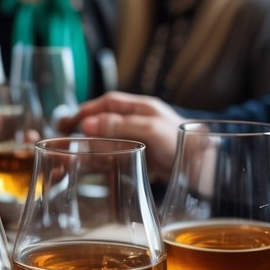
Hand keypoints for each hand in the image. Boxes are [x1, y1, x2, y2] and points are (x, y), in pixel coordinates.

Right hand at [64, 92, 183, 179]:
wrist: (203, 166)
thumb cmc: (182, 141)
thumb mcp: (150, 129)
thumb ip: (120, 125)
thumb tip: (88, 124)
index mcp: (142, 107)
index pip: (109, 102)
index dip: (88, 108)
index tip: (70, 119)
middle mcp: (140, 122)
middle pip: (106, 121)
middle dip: (86, 129)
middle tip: (66, 139)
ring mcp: (141, 140)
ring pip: (109, 140)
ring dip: (93, 146)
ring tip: (76, 155)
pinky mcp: (144, 158)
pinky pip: (118, 156)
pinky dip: (104, 160)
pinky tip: (95, 166)